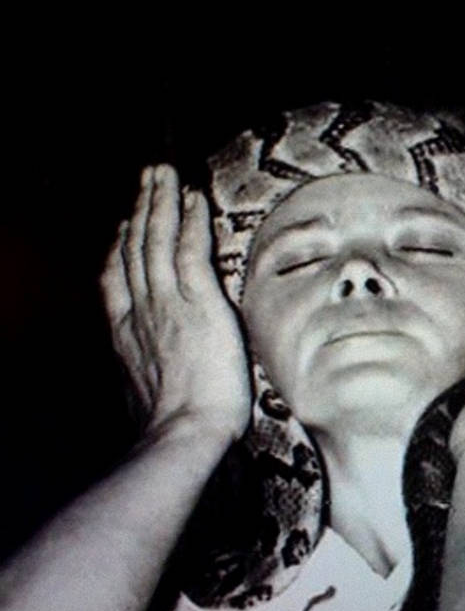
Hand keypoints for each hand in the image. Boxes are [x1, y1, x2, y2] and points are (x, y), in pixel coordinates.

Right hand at [100, 164, 250, 439]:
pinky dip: (190, 220)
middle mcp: (142, 311)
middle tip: (145, 179)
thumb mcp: (141, 399)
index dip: (120, 247)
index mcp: (127, 334)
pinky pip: (191, 249)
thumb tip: (148, 377)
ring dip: (160, 201)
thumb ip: (142, 375)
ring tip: (162, 173)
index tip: (124, 225)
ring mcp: (169, 303)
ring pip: (158, 240)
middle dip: (140, 210)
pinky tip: (193, 197)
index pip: (118, 279)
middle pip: (135, 249)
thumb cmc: (173, 429)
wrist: (184, 437)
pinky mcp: (200, 303)